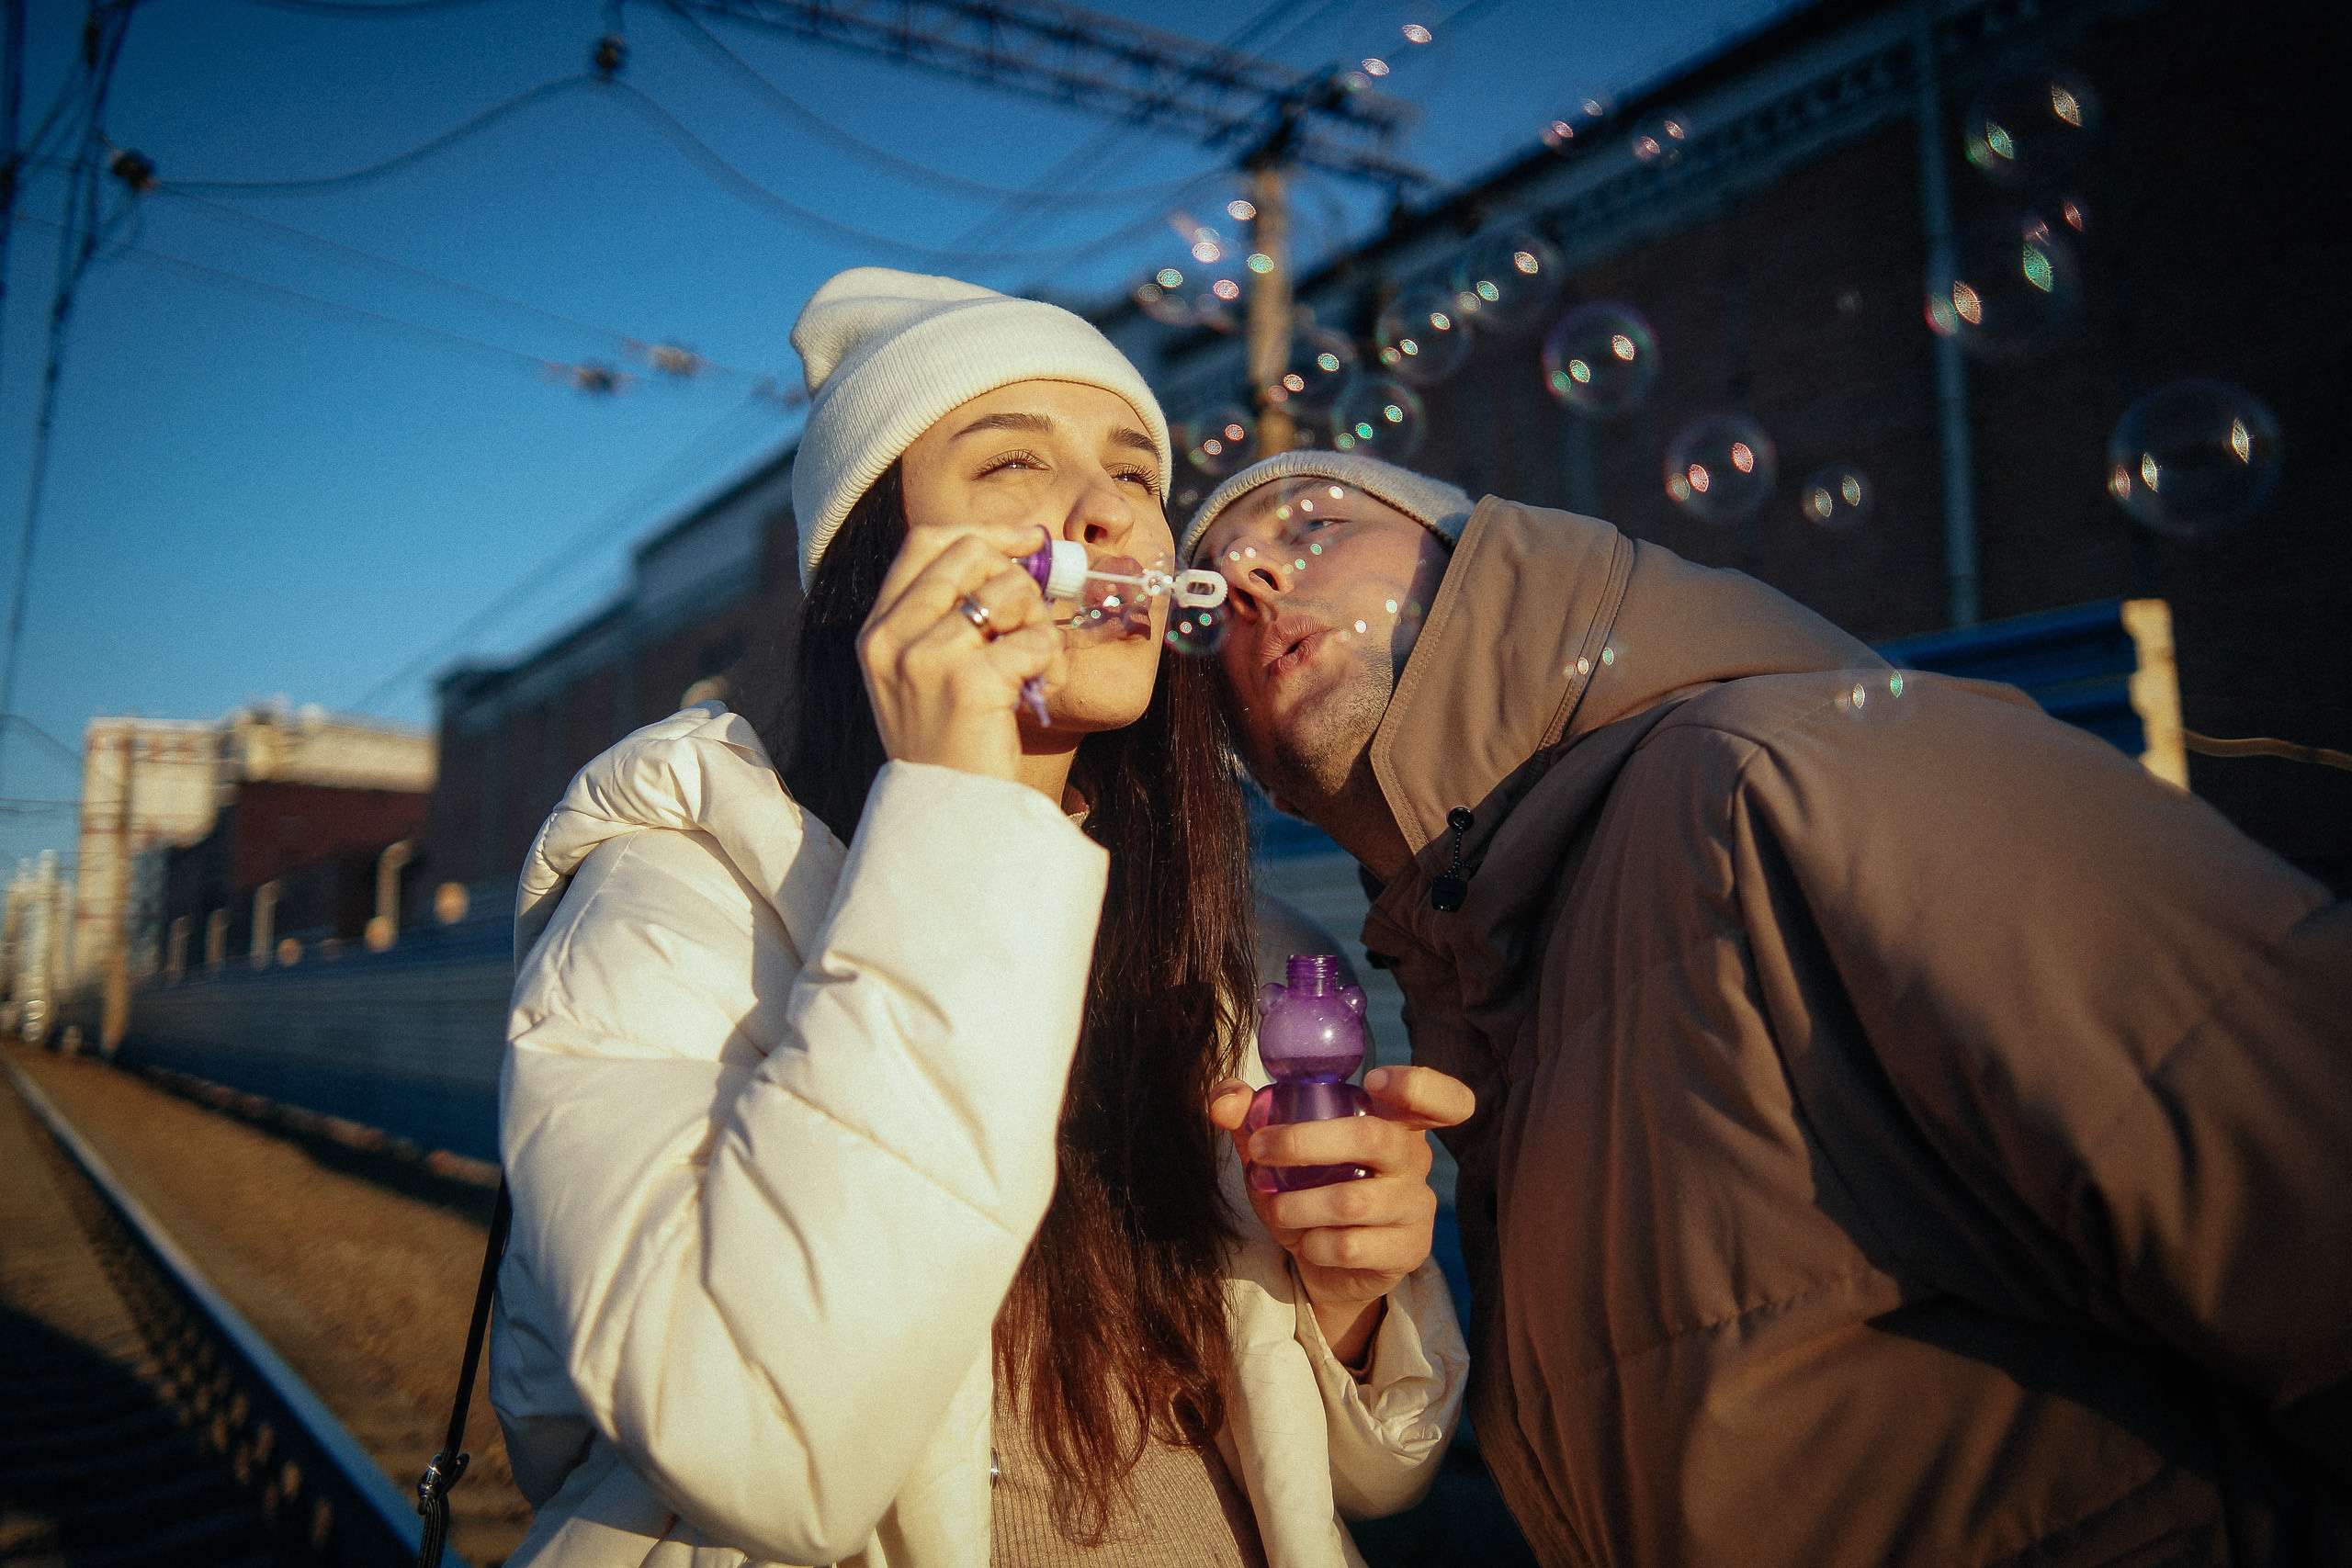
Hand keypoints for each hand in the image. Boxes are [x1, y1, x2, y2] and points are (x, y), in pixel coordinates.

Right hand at [858, 523, 1063, 780]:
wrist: (948, 819)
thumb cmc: (952, 745)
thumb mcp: (927, 674)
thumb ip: (951, 614)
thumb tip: (1021, 549)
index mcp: (877, 630)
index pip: (926, 542)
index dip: (984, 533)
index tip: (1026, 542)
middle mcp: (890, 638)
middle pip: (970, 554)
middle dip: (1017, 578)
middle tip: (1031, 620)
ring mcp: (924, 659)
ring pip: (1008, 591)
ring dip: (1038, 622)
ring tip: (1035, 663)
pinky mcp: (967, 684)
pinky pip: (1034, 638)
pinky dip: (1050, 660)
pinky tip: (1041, 689)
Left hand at [1209, 1065, 1474, 1368]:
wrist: (1327, 1264)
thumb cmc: (1308, 1188)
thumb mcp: (1276, 1148)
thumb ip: (1248, 1114)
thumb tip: (1226, 1102)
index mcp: (1394, 1121)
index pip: (1441, 1098)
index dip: (1418, 1084)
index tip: (1373, 1082)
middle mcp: (1414, 1159)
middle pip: (1373, 1136)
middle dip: (1304, 1142)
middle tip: (1260, 1150)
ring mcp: (1417, 1206)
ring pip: (1352, 1201)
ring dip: (1297, 1205)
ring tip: (1274, 1209)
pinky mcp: (1408, 1250)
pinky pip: (1352, 1246)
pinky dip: (1314, 1245)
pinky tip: (1306, 1243)